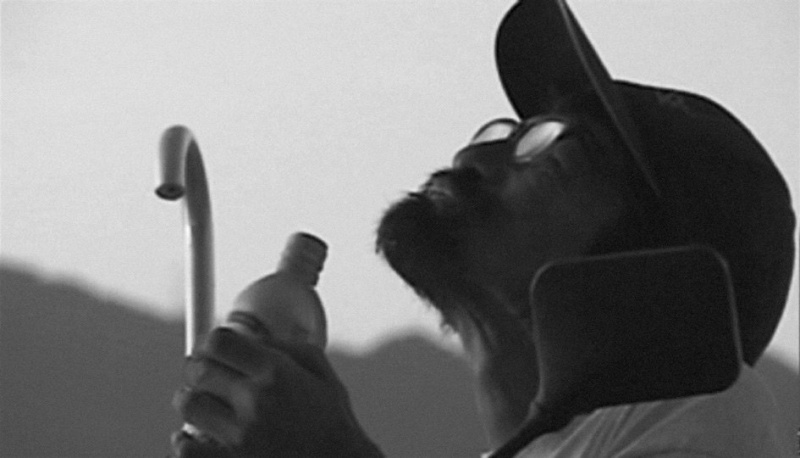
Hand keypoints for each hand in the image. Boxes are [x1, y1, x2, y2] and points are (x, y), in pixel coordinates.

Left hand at [170, 327, 382, 456]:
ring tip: (203, 404)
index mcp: (275, 373)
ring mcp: (239, 436)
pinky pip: (185, 448)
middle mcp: (254, 401)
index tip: (212, 348)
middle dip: (197, 367)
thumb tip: (251, 338)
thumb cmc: (334, 423)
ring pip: (187, 405)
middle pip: (197, 370)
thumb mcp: (321, 372)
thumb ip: (285, 348)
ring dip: (191, 400)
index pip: (218, 342)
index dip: (211, 342)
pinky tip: (197, 436)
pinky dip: (185, 440)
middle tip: (205, 373)